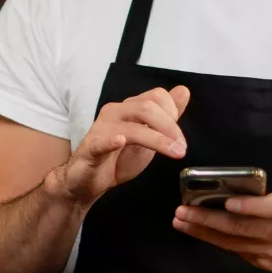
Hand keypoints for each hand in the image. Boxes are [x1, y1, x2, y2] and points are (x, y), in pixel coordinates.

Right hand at [55, 86, 191, 207]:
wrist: (88, 181)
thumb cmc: (117, 158)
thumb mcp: (148, 136)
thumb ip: (166, 115)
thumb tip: (183, 91)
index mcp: (128, 108)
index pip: (156, 96)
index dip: (173, 112)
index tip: (179, 136)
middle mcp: (115, 112)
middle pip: (147, 107)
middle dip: (170, 127)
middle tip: (182, 147)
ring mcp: (102, 129)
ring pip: (132, 126)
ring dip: (158, 139)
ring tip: (174, 152)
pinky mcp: (91, 148)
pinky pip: (101, 141)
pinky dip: (112, 141)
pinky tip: (120, 142)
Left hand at [172, 131, 271, 272]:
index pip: (268, 210)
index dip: (248, 207)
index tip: (227, 201)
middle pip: (241, 228)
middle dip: (208, 219)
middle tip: (182, 211)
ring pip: (233, 243)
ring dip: (204, 232)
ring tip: (180, 221)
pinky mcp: (265, 262)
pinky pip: (237, 251)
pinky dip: (217, 241)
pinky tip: (198, 230)